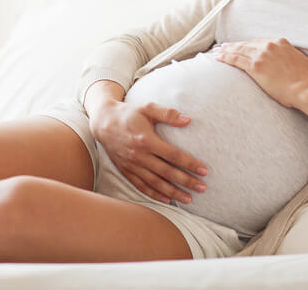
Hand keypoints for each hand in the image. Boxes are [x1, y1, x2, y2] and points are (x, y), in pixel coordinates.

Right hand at [88, 99, 208, 204]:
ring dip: (173, 192)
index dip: (190, 164)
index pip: (173, 155)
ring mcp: (131, 165)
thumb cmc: (128, 113)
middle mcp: (139, 155)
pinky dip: (154, 194)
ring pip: (155, 183)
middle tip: (202, 188)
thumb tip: (188, 120)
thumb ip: (168, 113)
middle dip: (186, 181)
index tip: (204, 171)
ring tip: (188, 199)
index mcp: (146, 140)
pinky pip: (141, 186)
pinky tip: (167, 200)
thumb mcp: (147, 107)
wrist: (103, 121)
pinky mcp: (125, 170)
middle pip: (167, 172)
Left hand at [210, 38, 307, 107]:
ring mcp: (261, 55)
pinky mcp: (255, 66)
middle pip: (246, 44)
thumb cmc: (305, 79)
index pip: (258, 42)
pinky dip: (225, 57)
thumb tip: (288, 57)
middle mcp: (269, 46)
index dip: (247, 44)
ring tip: (217, 51)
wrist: (304, 88)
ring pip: (239, 50)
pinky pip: (236, 59)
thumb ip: (290, 55)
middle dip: (234, 45)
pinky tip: (218, 57)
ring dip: (226, 50)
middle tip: (223, 46)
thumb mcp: (300, 59)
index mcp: (280, 42)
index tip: (240, 45)